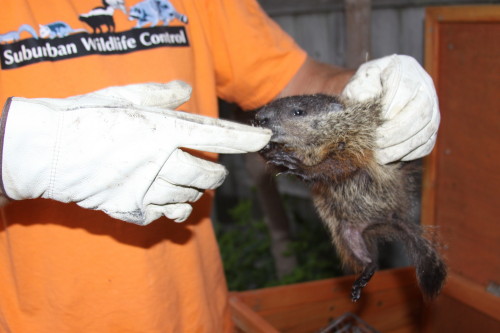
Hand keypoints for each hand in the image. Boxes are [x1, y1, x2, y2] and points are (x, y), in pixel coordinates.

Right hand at [0, 81, 270, 224]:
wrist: (47, 153)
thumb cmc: (85, 118)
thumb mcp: (123, 96)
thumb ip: (160, 94)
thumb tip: (186, 91)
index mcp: (164, 131)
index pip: (217, 137)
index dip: (245, 139)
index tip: (264, 140)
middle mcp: (162, 163)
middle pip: (209, 178)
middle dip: (216, 176)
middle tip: (210, 171)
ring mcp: (148, 191)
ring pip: (191, 200)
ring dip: (194, 193)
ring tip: (181, 182)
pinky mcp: (133, 211)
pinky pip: (166, 216)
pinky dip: (170, 209)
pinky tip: (161, 198)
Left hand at [342, 54, 439, 163]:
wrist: (371, 94)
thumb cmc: (363, 87)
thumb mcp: (357, 82)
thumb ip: (360, 90)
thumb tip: (365, 106)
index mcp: (405, 68)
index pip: (405, 88)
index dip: (389, 108)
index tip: (371, 123)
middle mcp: (424, 86)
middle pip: (419, 111)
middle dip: (395, 131)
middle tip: (376, 143)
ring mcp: (431, 107)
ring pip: (425, 130)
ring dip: (401, 146)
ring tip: (380, 155)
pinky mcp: (430, 127)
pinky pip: (426, 143)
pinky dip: (408, 153)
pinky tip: (390, 157)